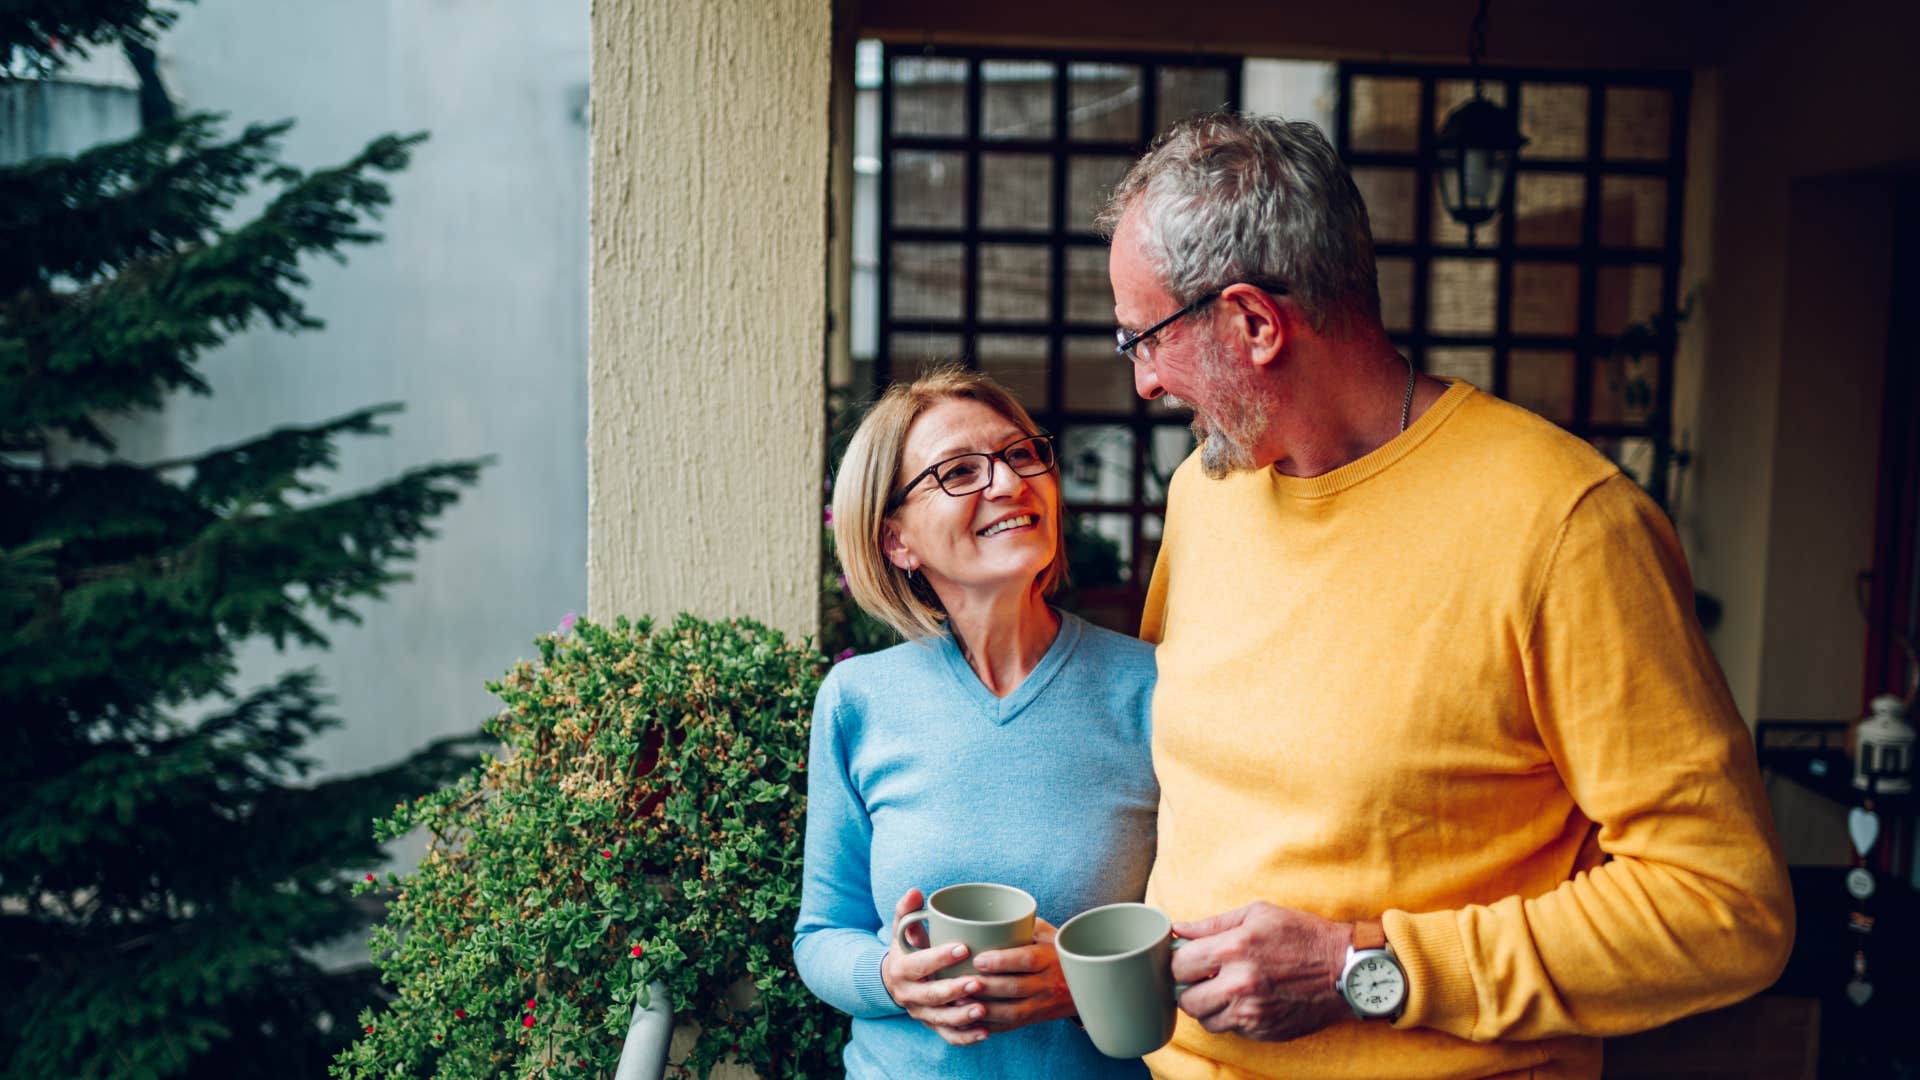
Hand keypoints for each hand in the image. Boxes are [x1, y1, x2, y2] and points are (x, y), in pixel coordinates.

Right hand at [880, 888, 988, 1045]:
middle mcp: (908, 995)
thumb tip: (915, 892)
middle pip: (930, 996)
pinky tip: (986, 1032)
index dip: (939, 958)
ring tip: (983, 1009)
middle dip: (954, 990)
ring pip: (940, 1019)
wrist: (895, 980)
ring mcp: (921, 1013)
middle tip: (978, 981)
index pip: (918, 965)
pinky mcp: (932, 1025)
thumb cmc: (908, 949)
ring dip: (962, 1016)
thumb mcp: (903, 930)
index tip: (963, 948)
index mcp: (901, 969)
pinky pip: (948, 1036)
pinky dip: (966, 1037)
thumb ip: (907, 911)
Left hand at [969, 917, 1075, 1031]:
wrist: (1086, 984)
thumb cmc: (1058, 951)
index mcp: (1050, 957)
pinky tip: (970, 1017)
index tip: (978, 959)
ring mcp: (1042, 1004)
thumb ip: (1023, 925)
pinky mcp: (1035, 1018)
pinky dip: (989, 1024)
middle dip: (986, 986)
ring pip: (1011, 1011)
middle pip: (1015, 987)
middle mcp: (1048, 983)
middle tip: (960, 981)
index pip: (1026, 960)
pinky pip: (1010, 1026)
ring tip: (959, 1000)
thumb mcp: (1048, 933)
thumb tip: (988, 916)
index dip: (1001, 961)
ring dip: (984, 1008)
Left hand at [1169, 901, 1352, 1041]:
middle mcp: (1239, 984)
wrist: (1344, 969)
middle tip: (1202, 978)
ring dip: (1209, 1006)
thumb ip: (1213, 924)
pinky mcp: (1264, 1030)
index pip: (1179, 966)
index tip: (1187, 961)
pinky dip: (1233, 1017)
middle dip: (1189, 988)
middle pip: (1186, 1000)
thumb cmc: (1302, 935)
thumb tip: (1180, 929)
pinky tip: (1247, 1000)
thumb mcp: (1258, 914)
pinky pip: (1232, 1029)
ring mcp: (1252, 1012)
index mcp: (1234, 949)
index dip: (1179, 963)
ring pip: (1206, 1020)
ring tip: (1224, 989)